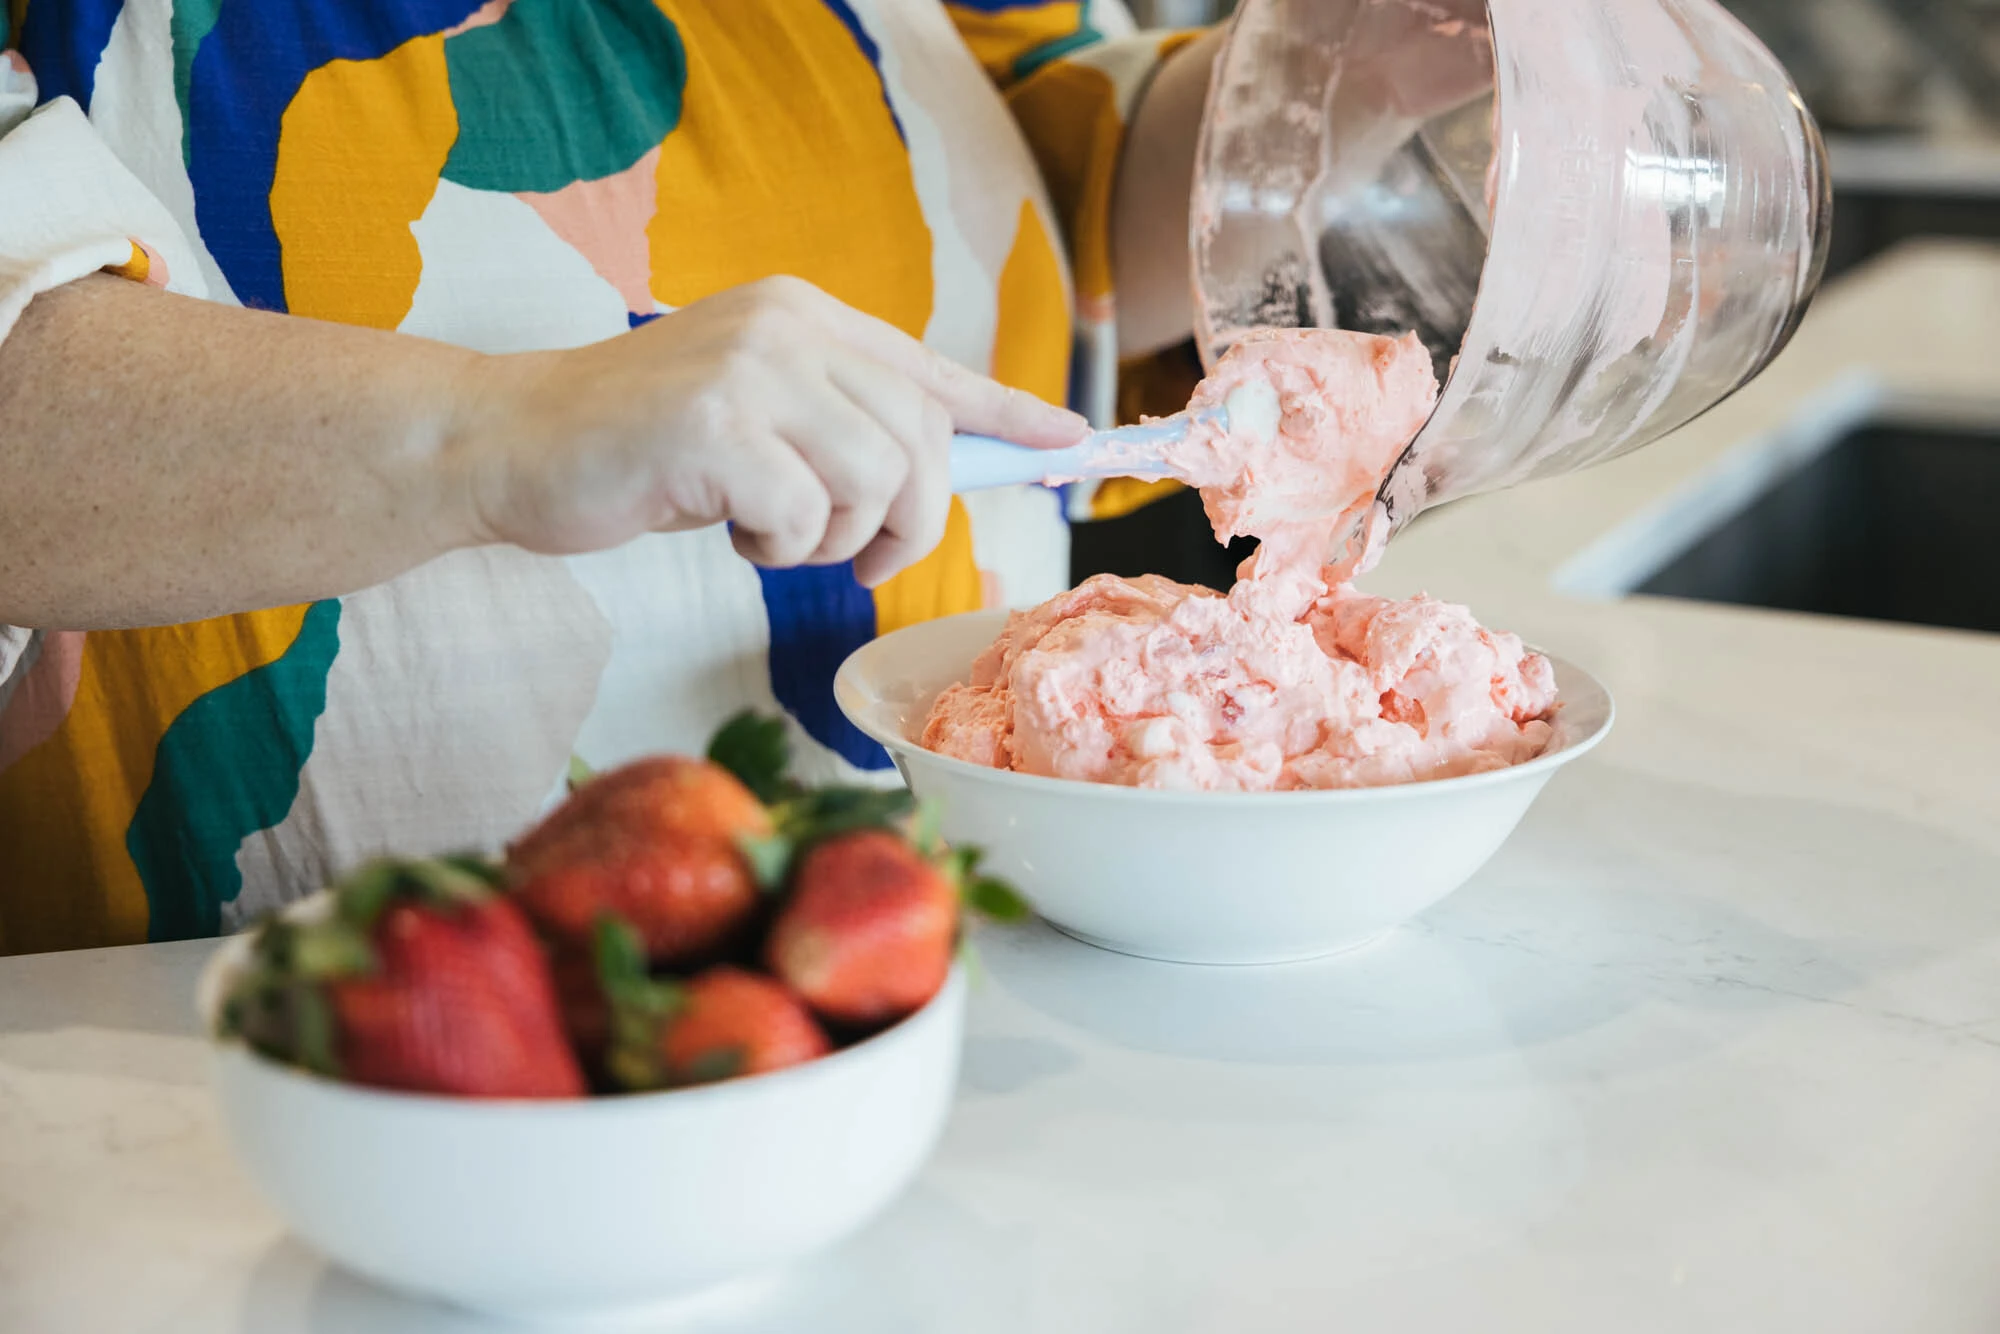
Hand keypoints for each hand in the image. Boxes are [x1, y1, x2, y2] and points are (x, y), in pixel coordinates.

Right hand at [454, 276, 1088, 585]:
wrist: (509, 444)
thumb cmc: (638, 450)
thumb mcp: (754, 421)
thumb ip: (834, 428)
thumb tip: (931, 477)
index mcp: (805, 316)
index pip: (931, 367)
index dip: (1005, 412)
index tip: (1068, 443)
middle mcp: (789, 325)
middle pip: (920, 439)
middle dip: (909, 522)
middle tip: (859, 561)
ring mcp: (751, 368)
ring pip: (876, 480)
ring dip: (838, 541)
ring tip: (773, 538)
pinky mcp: (715, 424)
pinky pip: (808, 515)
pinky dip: (781, 550)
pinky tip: (730, 535)